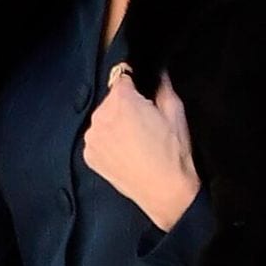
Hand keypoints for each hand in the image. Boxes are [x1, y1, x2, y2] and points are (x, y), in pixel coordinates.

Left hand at [82, 72, 199, 230]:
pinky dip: (108, 142)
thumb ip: (163, 84)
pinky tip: (125, 154)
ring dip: (114, 124)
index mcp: (122, 100)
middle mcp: (101, 116)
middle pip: (111, 99)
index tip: (145, 99)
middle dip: (125, 106)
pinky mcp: (89, 156)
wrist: (166, 193)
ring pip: (103, 119)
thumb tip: (157, 71)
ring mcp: (92, 137)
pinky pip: (97, 139)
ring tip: (135, 142)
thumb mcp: (176, 111)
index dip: (136, 86)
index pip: (122, 77)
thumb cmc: (174, 153)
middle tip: (144, 124)